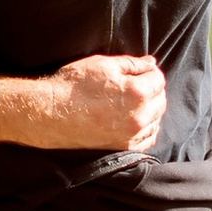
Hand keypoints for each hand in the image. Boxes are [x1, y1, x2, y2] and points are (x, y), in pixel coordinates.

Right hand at [49, 52, 167, 153]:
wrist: (51, 112)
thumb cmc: (74, 85)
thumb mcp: (103, 64)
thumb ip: (132, 64)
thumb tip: (151, 63)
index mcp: (138, 92)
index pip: (158, 79)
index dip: (149, 72)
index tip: (139, 72)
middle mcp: (140, 116)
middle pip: (161, 101)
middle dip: (153, 90)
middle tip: (136, 85)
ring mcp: (132, 134)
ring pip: (156, 120)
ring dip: (151, 110)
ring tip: (134, 102)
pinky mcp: (122, 147)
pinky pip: (147, 139)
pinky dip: (146, 129)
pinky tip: (136, 121)